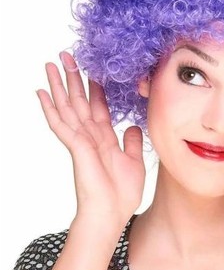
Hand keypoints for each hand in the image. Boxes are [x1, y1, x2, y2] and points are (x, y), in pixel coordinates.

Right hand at [36, 51, 145, 222]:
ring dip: (58, 85)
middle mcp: (90, 136)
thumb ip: (132, 143)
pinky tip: (42, 93)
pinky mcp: (75, 147)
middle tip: (66, 55)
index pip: (98, 107)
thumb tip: (132, 126)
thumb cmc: (121, 193)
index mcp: (105, 138)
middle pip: (79, 101)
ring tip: (50, 64)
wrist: (111, 214)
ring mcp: (80, 141)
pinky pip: (61, 124)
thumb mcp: (134, 161)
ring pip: (67, 107)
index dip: (95, 88)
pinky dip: (51, 108)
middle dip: (73, 78)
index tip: (93, 70)